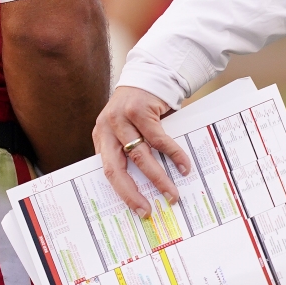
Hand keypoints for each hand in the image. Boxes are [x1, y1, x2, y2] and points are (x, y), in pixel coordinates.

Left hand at [93, 86, 192, 216]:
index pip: (107, 171)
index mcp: (101, 137)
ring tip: (172, 193)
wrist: (149, 73)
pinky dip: (173, 154)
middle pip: (116, 169)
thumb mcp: (128, 130)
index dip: (121, 193)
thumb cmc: (140, 108)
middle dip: (132, 193)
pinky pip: (158, 139)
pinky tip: (184, 165)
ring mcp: (122, 118)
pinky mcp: (139, 110)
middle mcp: (107, 128)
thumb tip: (147, 186)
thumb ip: (130, 151)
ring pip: (140, 157)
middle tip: (147, 211)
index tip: (136, 210)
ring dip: (158, 178)